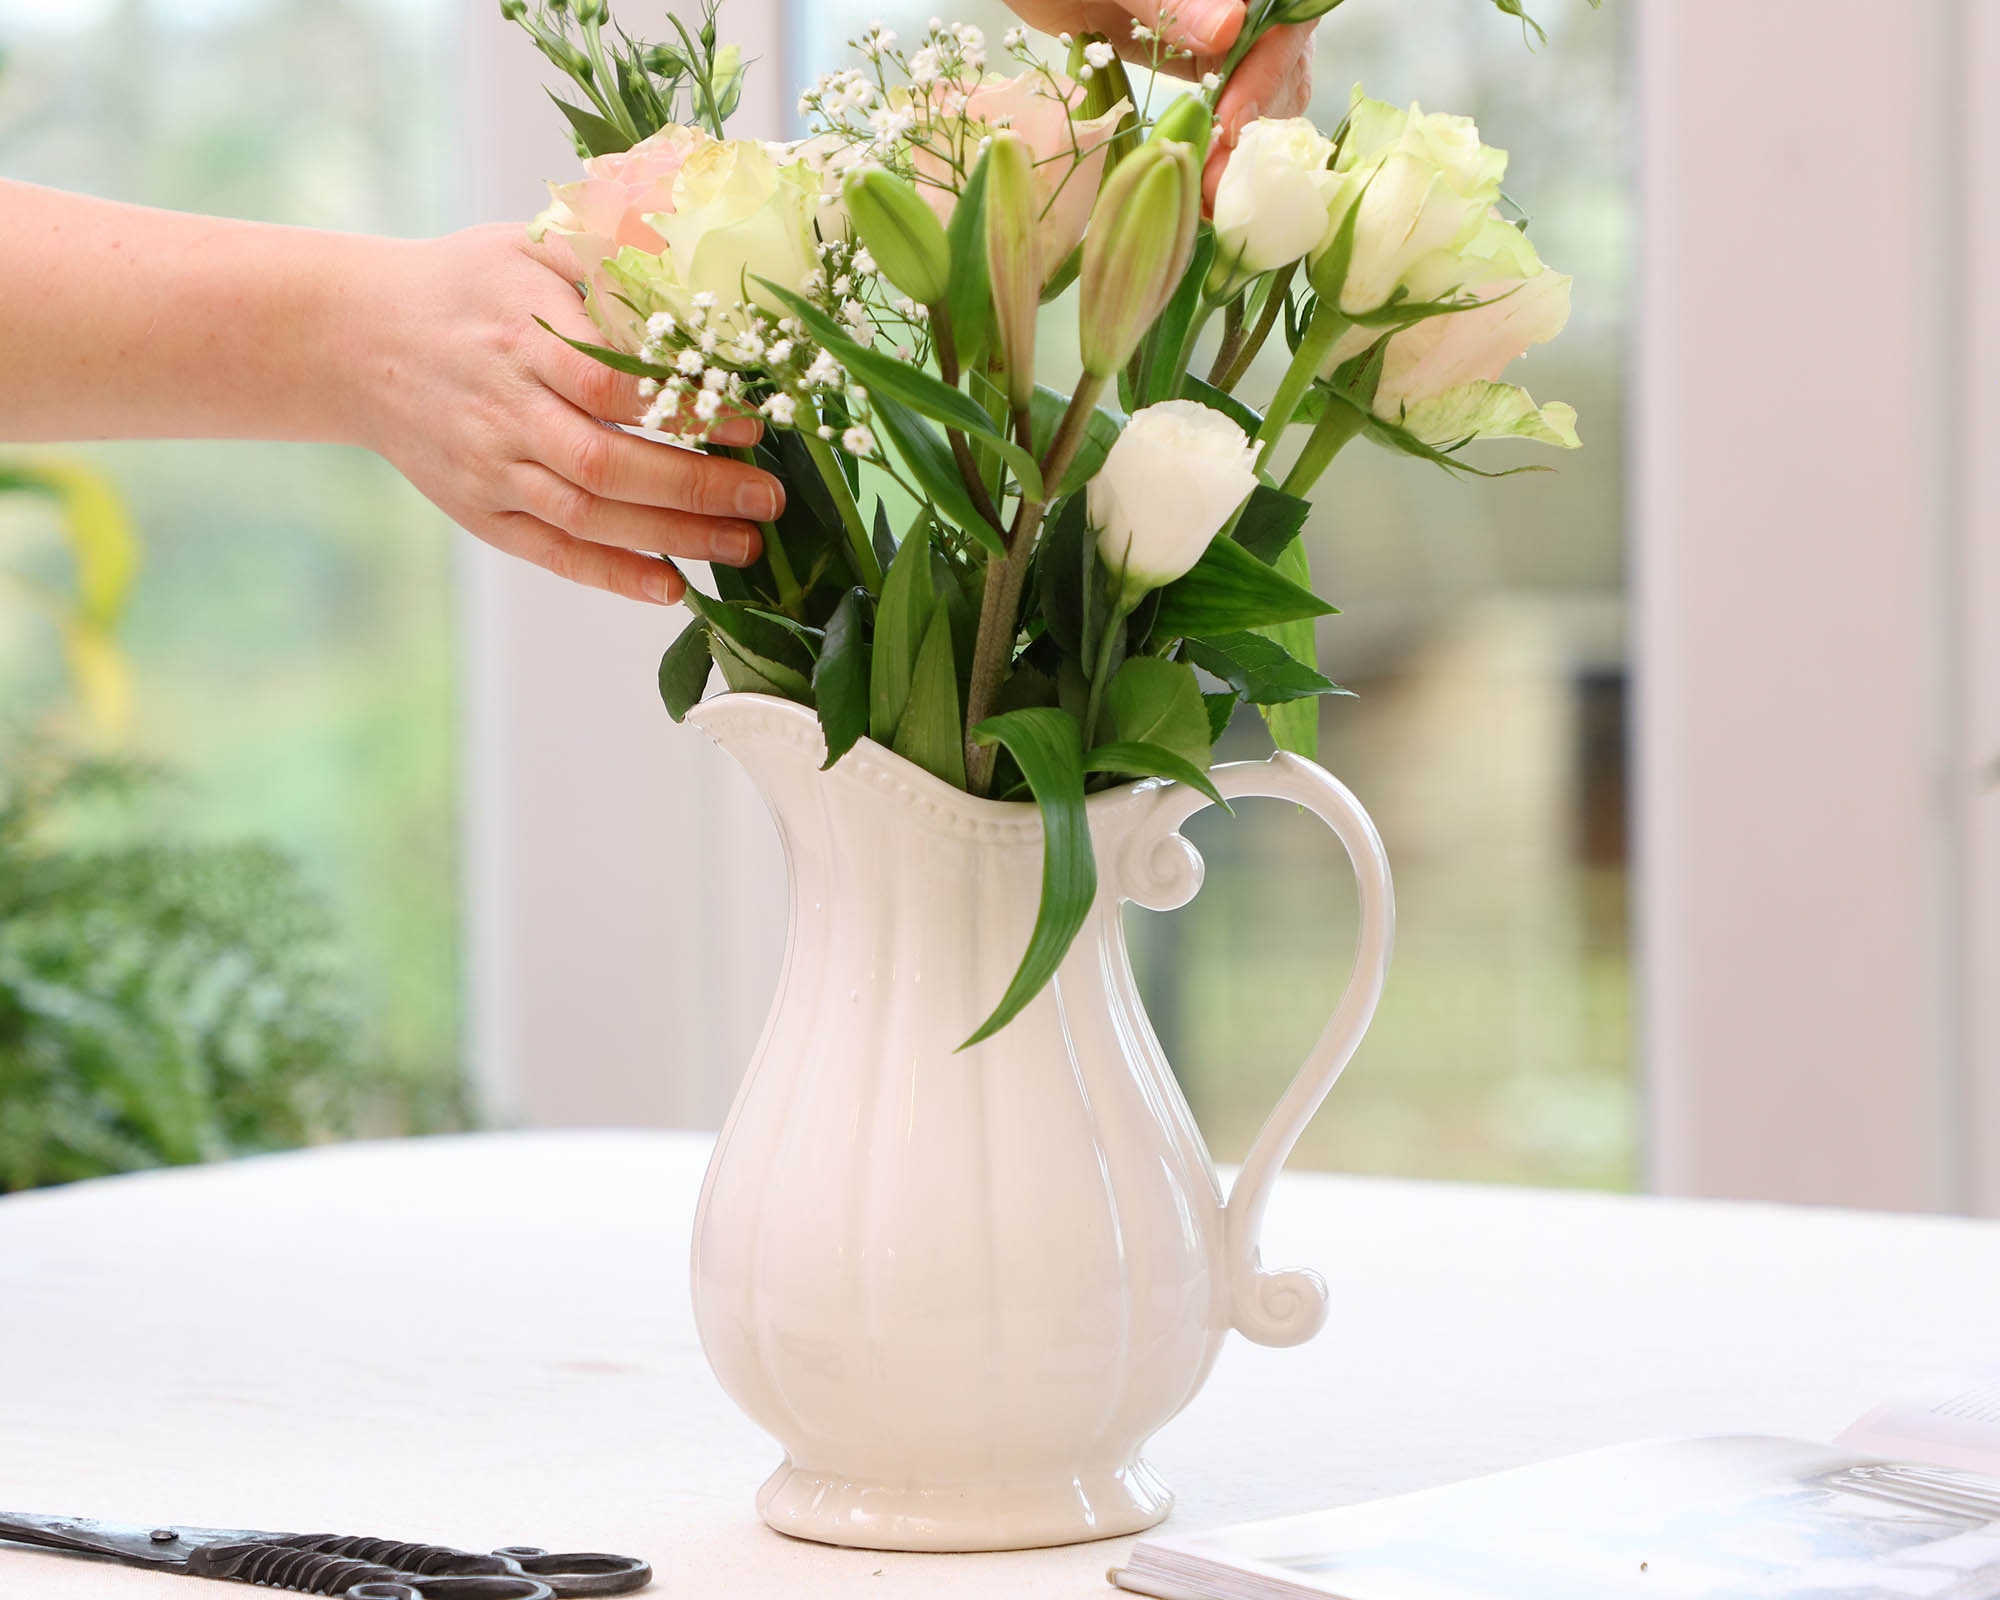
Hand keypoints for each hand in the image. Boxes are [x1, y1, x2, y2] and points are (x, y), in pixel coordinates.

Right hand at [350, 225, 782, 605]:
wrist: (354, 337)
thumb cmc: (466, 286)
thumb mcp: (525, 244)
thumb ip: (603, 255)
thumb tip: (691, 264)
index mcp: (521, 335)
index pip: (613, 383)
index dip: (686, 409)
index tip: (754, 422)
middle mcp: (504, 407)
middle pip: (607, 462)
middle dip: (696, 487)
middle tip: (768, 499)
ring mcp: (489, 466)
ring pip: (587, 515)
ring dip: (672, 537)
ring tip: (744, 546)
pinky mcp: (479, 510)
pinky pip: (551, 552)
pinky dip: (612, 575)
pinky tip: (671, 588)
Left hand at [998, 1, 1317, 205]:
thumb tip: (1229, 29)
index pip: (1286, 24)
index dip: (1268, 74)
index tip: (1233, 122)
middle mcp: (1248, 7)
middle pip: (1285, 69)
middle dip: (1256, 128)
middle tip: (1215, 183)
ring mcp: (1227, 36)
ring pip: (1263, 96)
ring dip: (1239, 149)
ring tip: (1206, 196)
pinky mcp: (1201, 62)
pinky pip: (1227, 105)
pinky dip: (1215, 147)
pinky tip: (1196, 184)